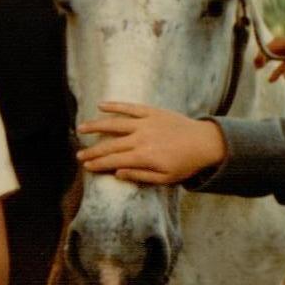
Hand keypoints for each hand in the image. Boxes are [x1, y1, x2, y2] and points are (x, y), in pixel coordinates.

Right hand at [76, 102, 224, 184]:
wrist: (205, 142)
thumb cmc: (185, 164)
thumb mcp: (165, 178)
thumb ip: (140, 175)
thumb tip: (117, 173)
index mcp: (144, 156)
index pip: (114, 160)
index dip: (98, 163)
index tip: (86, 166)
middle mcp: (141, 138)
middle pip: (110, 144)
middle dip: (92, 150)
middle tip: (79, 155)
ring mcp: (146, 123)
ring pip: (115, 123)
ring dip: (96, 126)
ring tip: (81, 129)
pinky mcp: (152, 111)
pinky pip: (130, 107)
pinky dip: (115, 105)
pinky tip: (101, 105)